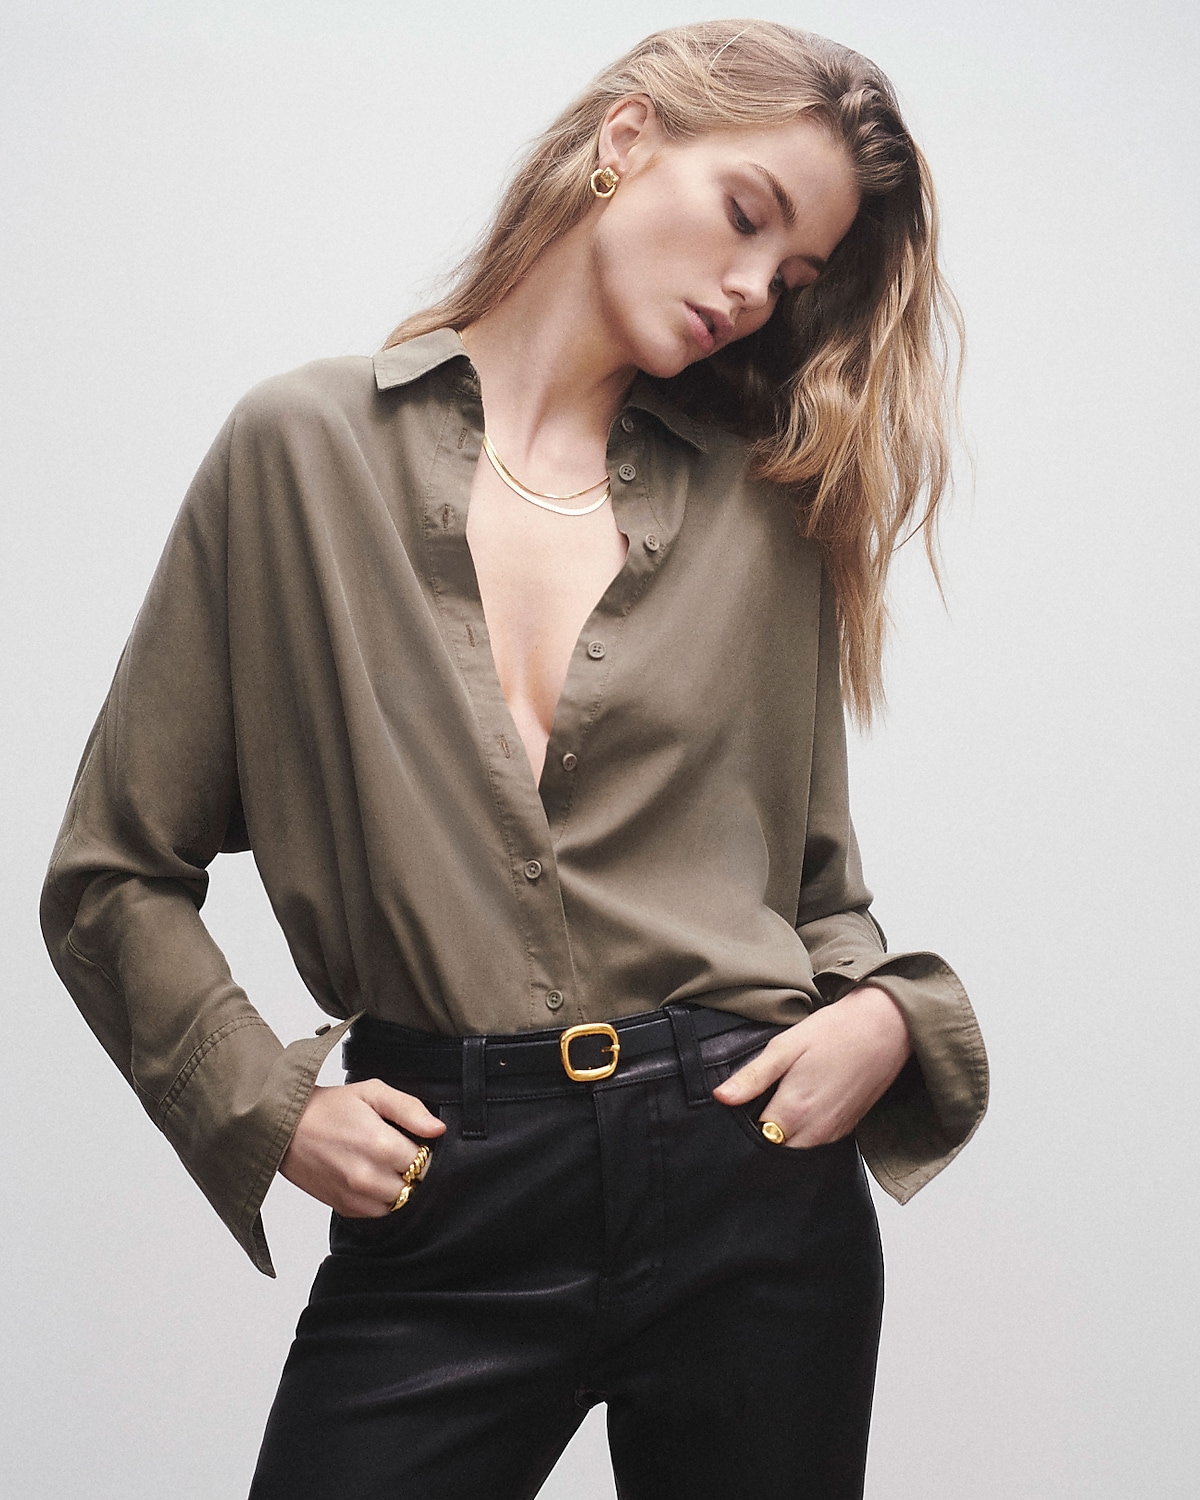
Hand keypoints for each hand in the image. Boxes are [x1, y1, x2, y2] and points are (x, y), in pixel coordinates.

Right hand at [280, 1080, 446, 1217]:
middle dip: (414, 1171)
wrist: (285, 1128)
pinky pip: (379, 1213)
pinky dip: (381, 1199)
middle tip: (400, 1152)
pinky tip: (372, 1177)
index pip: (427, 1163)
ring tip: (386, 1165)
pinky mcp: (345, 1208)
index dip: (426, 1151)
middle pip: (416, 1186)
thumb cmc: (329, 1108)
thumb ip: (409, 1109)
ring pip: (400, 1203)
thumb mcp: (372, 1092)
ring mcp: (356, 1197)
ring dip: (399, 1187)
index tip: (416, 1141)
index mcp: (380, 1145)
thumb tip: (438, 1129)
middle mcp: (369, 1178)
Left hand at [712, 985, 910, 1146]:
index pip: (754, 1136)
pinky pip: (816, 1141)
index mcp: (794, 1112)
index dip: (743, 1120)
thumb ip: (753, 1077)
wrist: (885, 1028)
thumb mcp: (786, 1047)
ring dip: (785, 1132)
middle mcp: (815, 1131)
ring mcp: (834, 1133)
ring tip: (784, 1096)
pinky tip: (806, 1101)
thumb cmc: (836, 1032)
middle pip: (775, 1147)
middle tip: (762, 1098)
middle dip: (763, 1130)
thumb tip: (721, 1098)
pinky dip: (805, 1130)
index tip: (743, 1101)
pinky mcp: (847, 1129)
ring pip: (796, 1147)